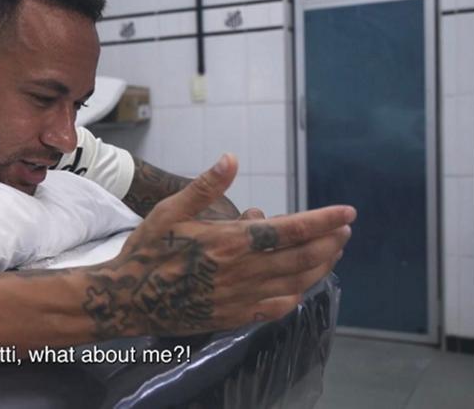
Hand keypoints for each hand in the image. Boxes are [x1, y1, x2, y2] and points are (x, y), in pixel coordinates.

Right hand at [82, 154, 354, 338]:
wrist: (126, 299)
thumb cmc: (146, 250)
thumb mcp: (170, 211)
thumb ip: (205, 186)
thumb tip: (231, 158)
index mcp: (229, 242)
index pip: (290, 230)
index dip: (323, 221)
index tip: (347, 213)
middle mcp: (241, 271)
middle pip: (301, 258)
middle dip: (329, 242)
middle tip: (345, 230)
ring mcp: (240, 297)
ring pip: (294, 283)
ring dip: (319, 267)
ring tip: (332, 252)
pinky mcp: (233, 316)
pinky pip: (275, 308)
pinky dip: (295, 295)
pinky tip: (301, 287)